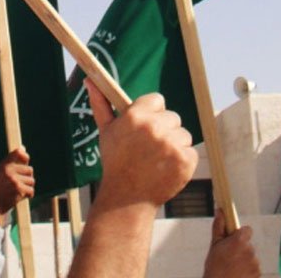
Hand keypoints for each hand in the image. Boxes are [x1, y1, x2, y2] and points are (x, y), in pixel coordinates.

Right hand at [0, 146, 33, 224]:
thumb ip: (14, 160)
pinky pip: (31, 190)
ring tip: (18, 190)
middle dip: (27, 177)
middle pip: (30, 169)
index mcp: (4, 164)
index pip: (18, 153)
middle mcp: (8, 170)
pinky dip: (28, 195)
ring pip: (32, 180)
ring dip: (28, 187)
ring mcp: (14, 180)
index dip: (25, 156)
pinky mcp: (19, 189)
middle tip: (17, 183)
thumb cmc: (2, 186)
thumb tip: (23, 148)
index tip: (26, 159)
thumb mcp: (4, 171)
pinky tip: (20, 196)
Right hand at [68, 82, 197, 277]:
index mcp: (135, 115)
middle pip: (172, 117)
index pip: (157, 100)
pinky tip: (166, 169)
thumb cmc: (115, 162)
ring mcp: (171, 144)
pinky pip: (190, 151)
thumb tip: (90, 81)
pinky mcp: (185, 161)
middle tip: (149, 148)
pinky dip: (182, 161)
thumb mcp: (106, 131)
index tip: (145, 128)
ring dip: (174, 145)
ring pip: (183, 134)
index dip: (152, 113)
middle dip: (164, 130)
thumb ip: (101, 103)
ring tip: (157, 160)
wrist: (126, 198)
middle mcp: (154, 127)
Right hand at [203, 208, 258, 277]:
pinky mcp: (258, 273)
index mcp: (239, 241)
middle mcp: (250, 251)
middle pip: (248, 244)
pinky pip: (254, 267)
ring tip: (232, 267)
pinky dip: (248, 270)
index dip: (240, 233)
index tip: (233, 239)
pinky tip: (238, 273)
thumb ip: (219, 226)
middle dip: (240, 248)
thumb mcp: (214, 245)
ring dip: (244, 260)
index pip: (247, 230)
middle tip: (229, 256)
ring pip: (251, 256)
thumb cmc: (215, 266)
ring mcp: (255, 263)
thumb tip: (220, 211)